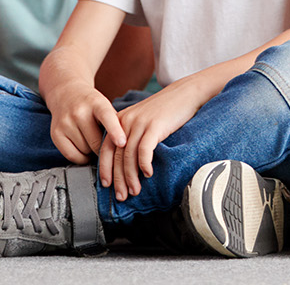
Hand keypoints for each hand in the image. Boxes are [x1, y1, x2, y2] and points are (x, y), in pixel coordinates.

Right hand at [48, 84, 123, 165]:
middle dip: (103, 147)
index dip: (115, 131)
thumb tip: (123, 147)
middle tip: (105, 142)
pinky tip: (83, 147)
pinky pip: (72, 156)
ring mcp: (65, 123)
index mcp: (96, 102)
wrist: (66, 93)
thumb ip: (116, 123)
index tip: (122, 143)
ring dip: (91, 151)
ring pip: (85, 151)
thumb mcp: (106, 106)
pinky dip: (81, 157)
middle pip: (96, 143)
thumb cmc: (92, 104)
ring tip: (90, 138)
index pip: (107, 117)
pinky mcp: (56, 134)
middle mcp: (79, 111)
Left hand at [101, 87, 199, 201]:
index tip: (107, 186)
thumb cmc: (164, 111)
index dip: (105, 169)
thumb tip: (125, 164)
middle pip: (117, 156)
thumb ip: (130, 136)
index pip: (106, 149)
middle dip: (118, 179)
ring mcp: (140, 123)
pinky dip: (144, 164)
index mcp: (119, 121)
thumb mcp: (142, 120)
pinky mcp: (154, 125)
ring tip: (135, 190)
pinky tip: (148, 174)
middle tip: (122, 196)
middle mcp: (126, 121)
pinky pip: (144, 150)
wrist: (184, 93)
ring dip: (131, 177)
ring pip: (129, 156)